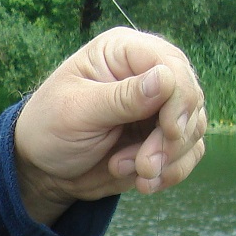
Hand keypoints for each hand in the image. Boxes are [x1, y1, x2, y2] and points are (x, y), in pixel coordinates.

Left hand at [14, 27, 206, 225]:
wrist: (42, 168)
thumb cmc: (49, 128)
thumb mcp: (77, 111)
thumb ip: (122, 98)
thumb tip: (166, 79)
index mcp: (124, 52)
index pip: (172, 65)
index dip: (180, 99)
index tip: (169, 132)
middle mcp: (148, 73)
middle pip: (190, 99)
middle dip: (172, 139)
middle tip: (144, 166)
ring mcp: (159, 107)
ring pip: (193, 129)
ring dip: (169, 159)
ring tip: (134, 174)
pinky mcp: (162, 137)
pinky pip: (188, 153)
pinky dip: (172, 172)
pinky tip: (144, 183)